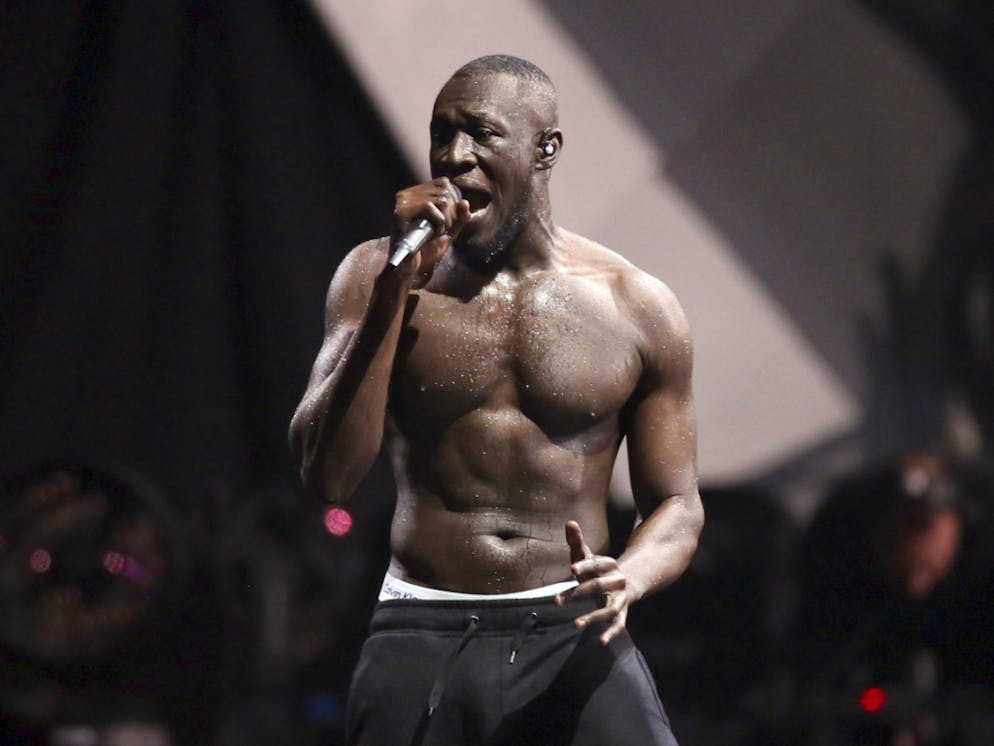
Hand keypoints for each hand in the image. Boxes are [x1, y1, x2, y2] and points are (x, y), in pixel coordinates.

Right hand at [391, 177, 469, 286]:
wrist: (410, 270)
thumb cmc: (427, 251)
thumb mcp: (449, 231)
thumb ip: (460, 217)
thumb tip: (465, 202)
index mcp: (416, 194)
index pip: (443, 183)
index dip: (453, 203)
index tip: (446, 223)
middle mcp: (407, 194)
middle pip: (444, 190)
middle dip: (451, 214)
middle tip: (441, 231)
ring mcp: (402, 202)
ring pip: (440, 198)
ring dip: (446, 220)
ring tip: (436, 233)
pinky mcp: (400, 212)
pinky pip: (429, 207)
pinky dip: (438, 222)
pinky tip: (432, 234)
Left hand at [555, 520, 629, 644]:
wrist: (623, 583)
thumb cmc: (596, 569)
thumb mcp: (586, 555)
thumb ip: (577, 541)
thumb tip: (569, 522)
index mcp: (610, 564)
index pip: (598, 563)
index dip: (585, 565)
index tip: (572, 569)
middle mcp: (618, 581)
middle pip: (599, 587)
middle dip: (579, 593)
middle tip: (557, 600)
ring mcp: (621, 599)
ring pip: (608, 609)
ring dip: (592, 617)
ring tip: (574, 625)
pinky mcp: (621, 614)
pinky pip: (618, 625)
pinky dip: (611, 634)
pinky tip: (601, 642)